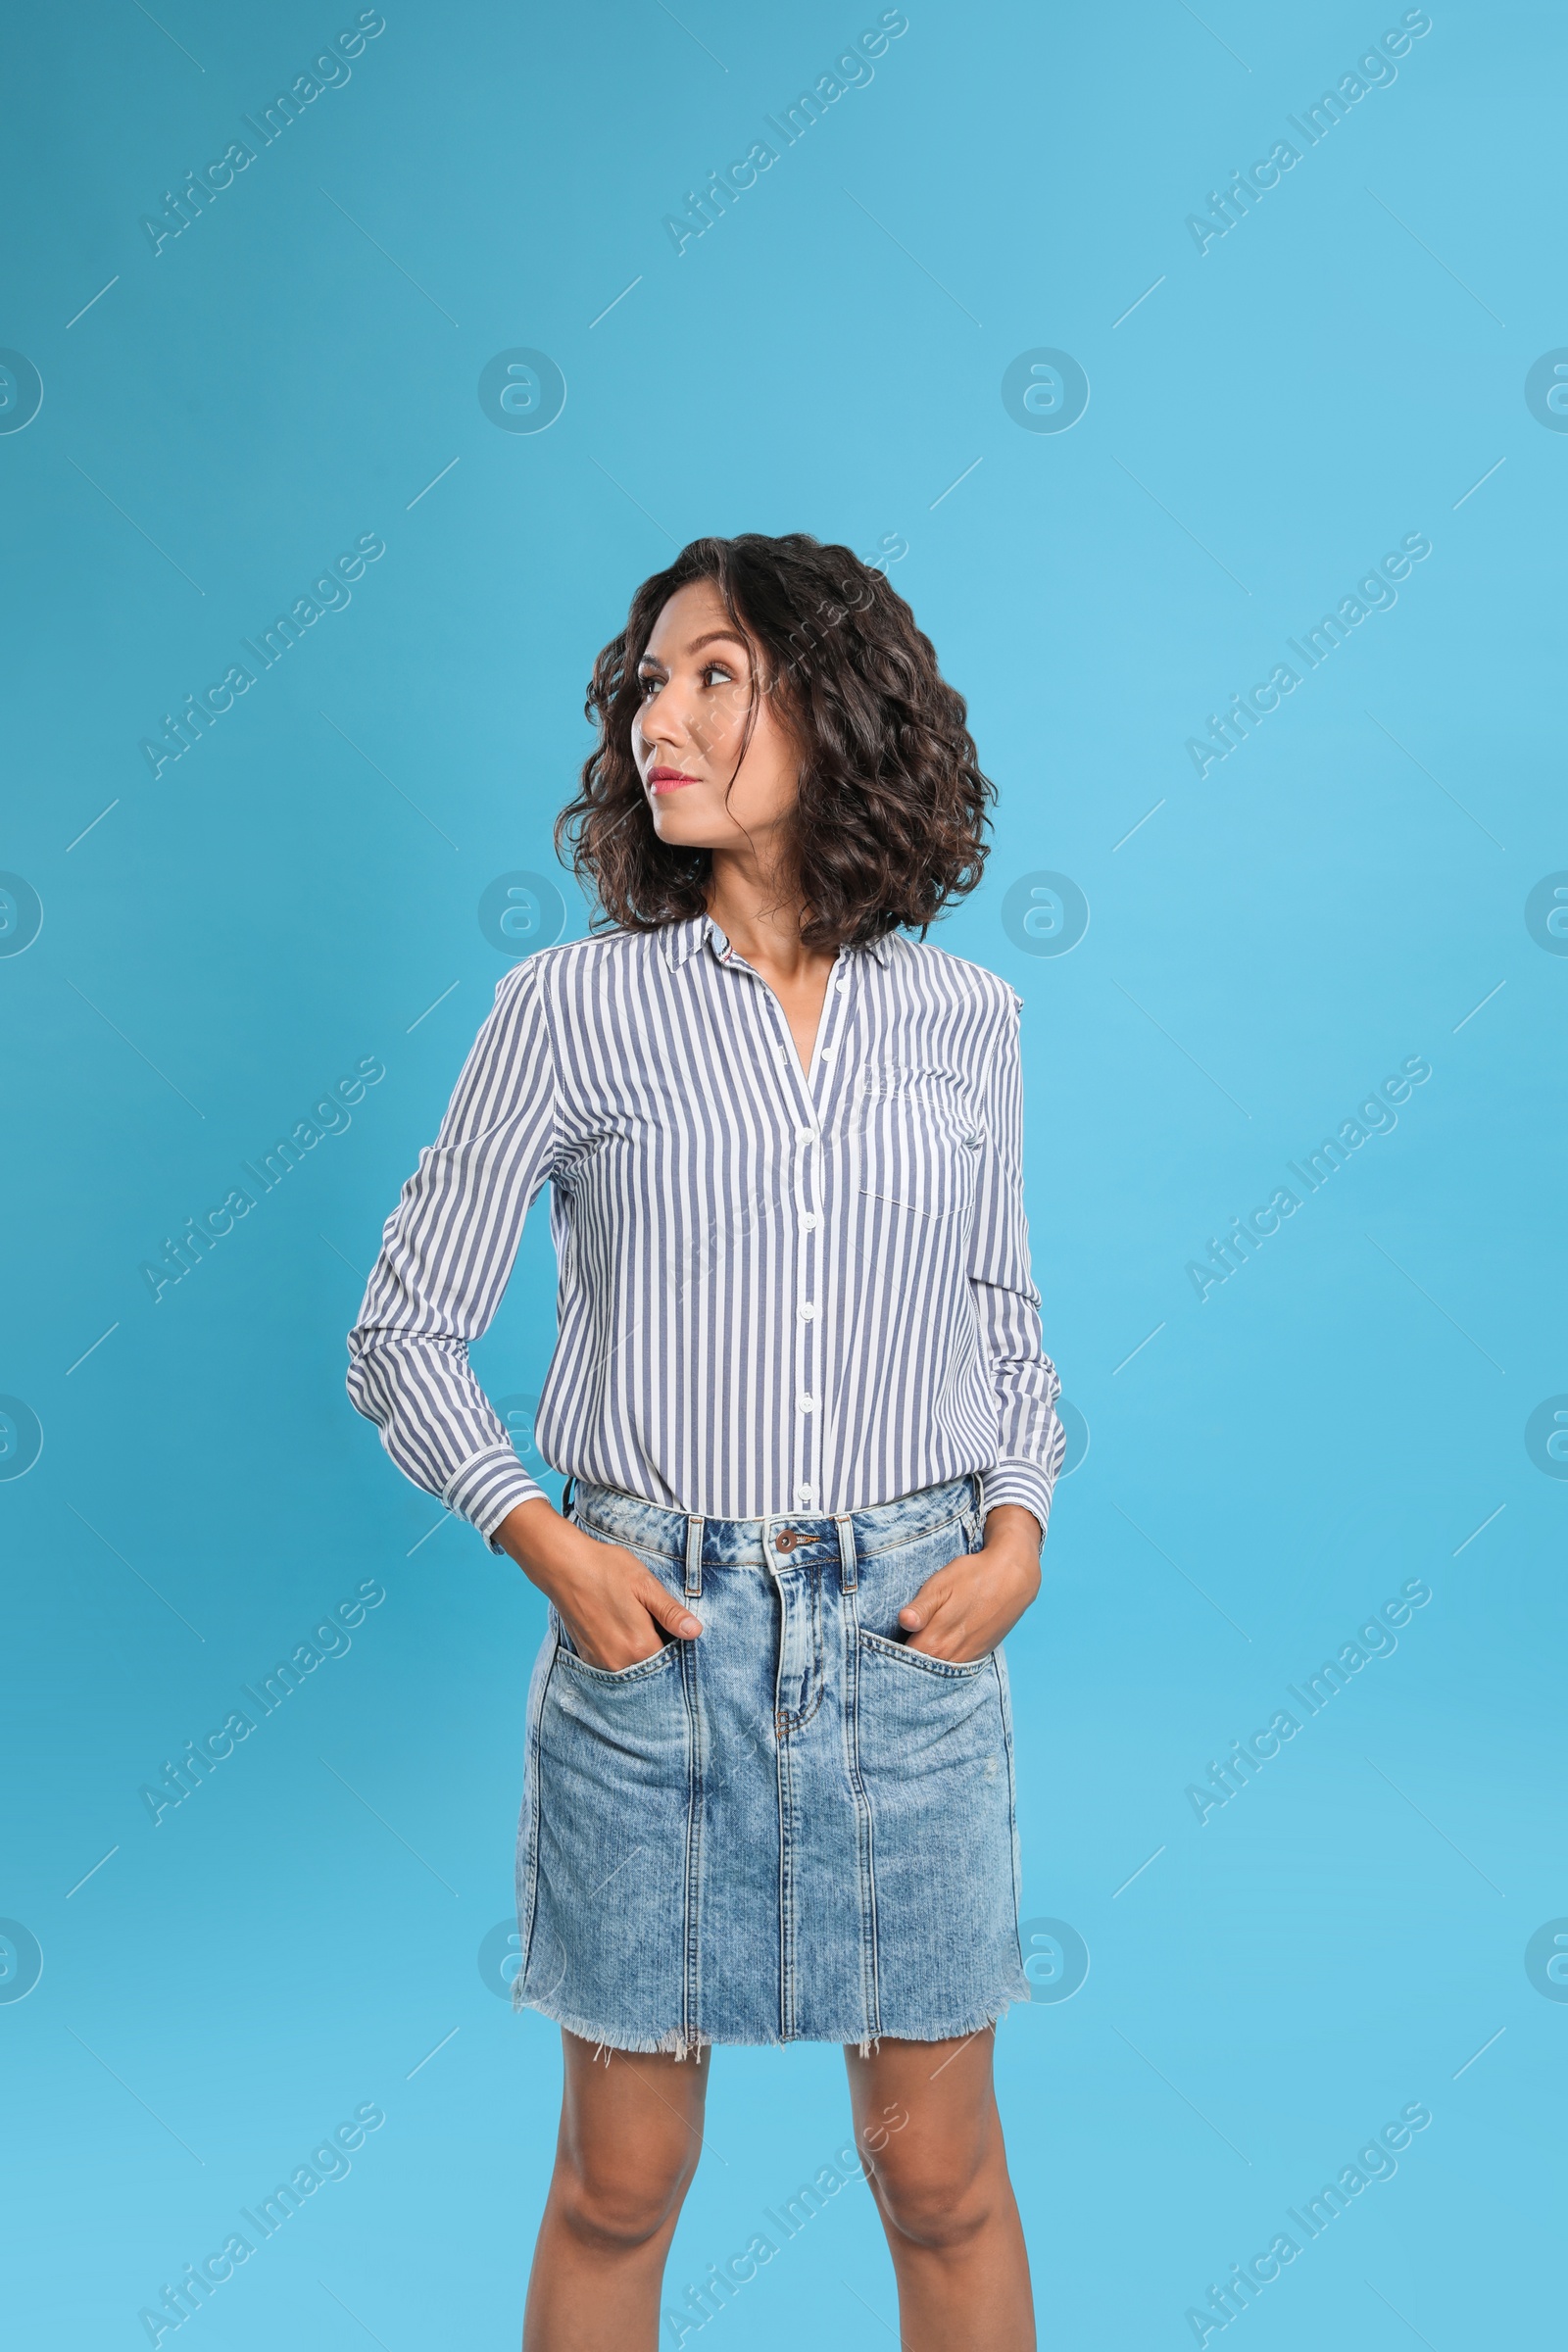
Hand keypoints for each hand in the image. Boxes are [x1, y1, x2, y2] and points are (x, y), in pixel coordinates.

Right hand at [494, 1498, 701, 1671]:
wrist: (563, 1566)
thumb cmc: (606, 1569)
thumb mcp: (645, 1585)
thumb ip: (670, 1613)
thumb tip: (695, 1632)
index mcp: (640, 1645)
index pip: (672, 1659)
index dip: (677, 1643)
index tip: (672, 1626)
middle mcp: (620, 1662)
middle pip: (652, 1667)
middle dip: (658, 1650)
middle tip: (651, 1621)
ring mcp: (601, 1662)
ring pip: (633, 1668)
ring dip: (639, 1653)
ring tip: (634, 1623)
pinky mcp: (587, 1657)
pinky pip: (614, 1665)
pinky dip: (621, 1654)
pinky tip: (618, 1629)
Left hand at [897, 1505, 1041, 1662]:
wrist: (1014, 1577)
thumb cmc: (973, 1576)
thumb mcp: (941, 1584)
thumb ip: (921, 1607)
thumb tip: (904, 1621)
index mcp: (934, 1642)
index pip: (900, 1662)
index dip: (887, 1656)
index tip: (877, 1650)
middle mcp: (950, 1658)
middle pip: (916, 1671)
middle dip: (903, 1664)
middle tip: (889, 1654)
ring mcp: (965, 1660)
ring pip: (934, 1672)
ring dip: (922, 1665)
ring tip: (910, 1652)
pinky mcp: (977, 1657)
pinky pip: (951, 1669)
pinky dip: (940, 1664)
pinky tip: (934, 1653)